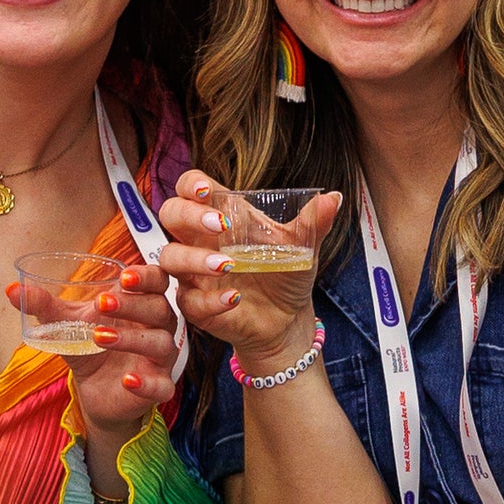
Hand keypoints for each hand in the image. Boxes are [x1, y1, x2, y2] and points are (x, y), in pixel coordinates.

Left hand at [33, 259, 183, 476]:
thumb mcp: (66, 325)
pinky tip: (128, 380)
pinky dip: (147, 382)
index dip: (146, 277)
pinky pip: (162, 385)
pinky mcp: (157, 387)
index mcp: (140, 304)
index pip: (157, 281)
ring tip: (100, 337)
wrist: (94, 392)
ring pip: (162, 343)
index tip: (124, 277)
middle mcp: (156, 328)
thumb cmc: (89, 348)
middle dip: (133, 305)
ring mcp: (159, 359)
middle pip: (160, 309)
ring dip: (133, 339)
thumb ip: (45, 306)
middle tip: (101, 304)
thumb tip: (11, 289)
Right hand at [160, 173, 341, 369]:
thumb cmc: (285, 274)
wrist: (287, 319)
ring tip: (229, 266)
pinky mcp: (195, 304)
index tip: (205, 190)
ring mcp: (193, 273)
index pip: (190, 188)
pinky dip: (211, 300)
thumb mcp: (302, 247)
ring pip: (170, 257)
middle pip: (171, 214)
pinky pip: (188, 300)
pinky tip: (235, 299)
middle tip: (220, 227)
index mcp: (220, 217)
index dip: (190, 184)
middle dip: (189, 216)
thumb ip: (313, 223)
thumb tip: (333, 198)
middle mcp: (200, 241)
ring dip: (196, 259)